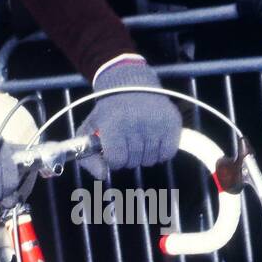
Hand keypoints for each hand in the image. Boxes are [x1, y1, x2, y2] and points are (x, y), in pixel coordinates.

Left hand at [76, 57, 181, 180]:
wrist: (131, 84)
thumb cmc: (109, 112)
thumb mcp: (90, 130)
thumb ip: (88, 157)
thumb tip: (102, 176)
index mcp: (113, 123)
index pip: (116, 160)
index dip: (113, 158)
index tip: (112, 148)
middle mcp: (136, 122)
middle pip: (133, 162)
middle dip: (128, 156)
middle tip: (126, 140)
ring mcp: (157, 123)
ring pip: (150, 160)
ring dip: (144, 155)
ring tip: (139, 136)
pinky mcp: (173, 123)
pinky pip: (167, 154)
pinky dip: (160, 152)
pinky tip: (153, 138)